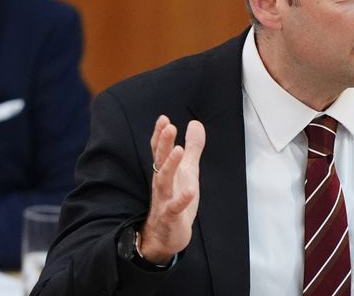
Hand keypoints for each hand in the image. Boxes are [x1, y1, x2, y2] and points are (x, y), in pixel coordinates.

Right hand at [139, 115, 205, 263]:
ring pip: (163, 181)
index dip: (160, 135)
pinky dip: (181, 199)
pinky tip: (190, 190)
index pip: (159, 151)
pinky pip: (174, 208)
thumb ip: (193, 148)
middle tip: (169, 126)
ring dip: (170, 166)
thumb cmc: (176, 200)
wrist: (167, 236)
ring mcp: (164, 200)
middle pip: (160, 161)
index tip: (164, 118)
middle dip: (163, 143)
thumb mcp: (188, 171)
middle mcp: (162, 184)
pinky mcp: (170, 217)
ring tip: (178, 150)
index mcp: (166, 172)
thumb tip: (195, 123)